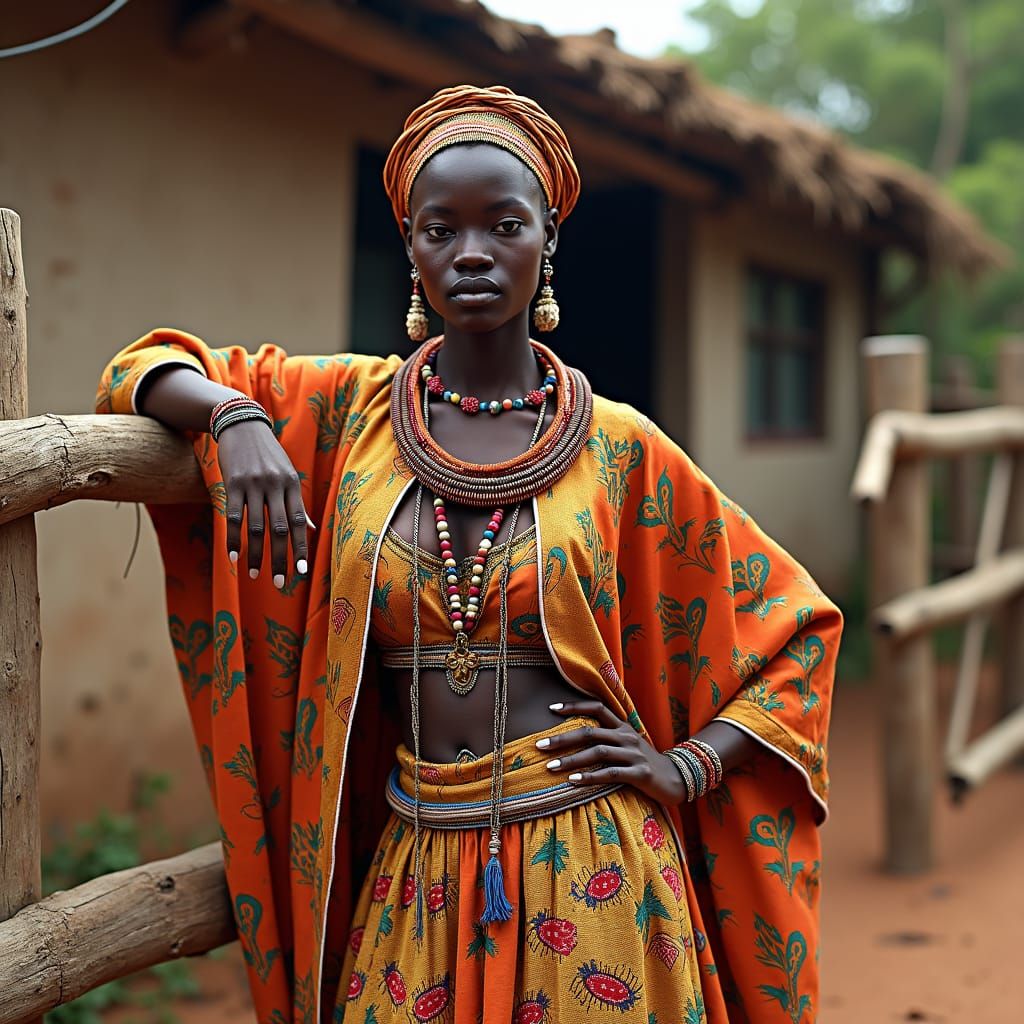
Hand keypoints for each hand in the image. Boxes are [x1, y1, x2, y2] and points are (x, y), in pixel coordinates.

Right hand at [217, 420, 310, 587]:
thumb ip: (296, 502)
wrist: (243, 424)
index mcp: (293, 485)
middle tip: (279, 583)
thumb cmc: (268, 455)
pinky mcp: (233, 483)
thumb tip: (310, 529)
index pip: (298, 522)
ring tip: (254, 574)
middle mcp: (276, 485)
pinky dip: (233, 538)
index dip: (300, 548)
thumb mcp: (288, 474)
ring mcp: (254, 484)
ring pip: (256, 526)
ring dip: (255, 554)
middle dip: (280, 558)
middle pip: (279, 529)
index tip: (300, 572)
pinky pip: (234, 516)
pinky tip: (233, 556)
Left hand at [540, 700, 687, 804]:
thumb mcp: (627, 745)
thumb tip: (574, 736)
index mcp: (623, 726)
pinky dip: (590, 777)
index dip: (574, 706)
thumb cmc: (644, 763)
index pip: (597, 708)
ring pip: (598, 753)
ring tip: (551, 766)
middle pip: (590, 732)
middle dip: (563, 738)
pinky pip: (611, 774)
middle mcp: (626, 736)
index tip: (551, 709)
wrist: (677, 779)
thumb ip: (607, 738)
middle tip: (540, 745)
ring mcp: (634, 754)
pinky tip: (573, 782)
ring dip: (572, 760)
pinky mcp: (640, 773)